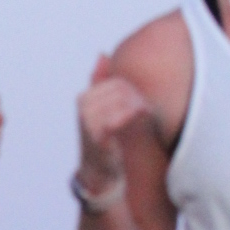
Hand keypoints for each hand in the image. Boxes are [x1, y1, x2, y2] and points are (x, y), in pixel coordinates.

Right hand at [76, 54, 151, 188]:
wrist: (100, 175)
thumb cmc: (104, 140)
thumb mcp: (102, 108)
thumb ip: (101, 82)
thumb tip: (102, 54)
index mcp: (85, 99)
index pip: (114, 82)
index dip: (130, 90)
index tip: (139, 103)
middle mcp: (84, 109)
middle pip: (119, 90)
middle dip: (134, 98)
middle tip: (145, 109)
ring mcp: (89, 123)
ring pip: (120, 101)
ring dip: (136, 106)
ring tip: (144, 115)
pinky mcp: (97, 137)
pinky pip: (116, 118)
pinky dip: (130, 117)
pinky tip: (140, 119)